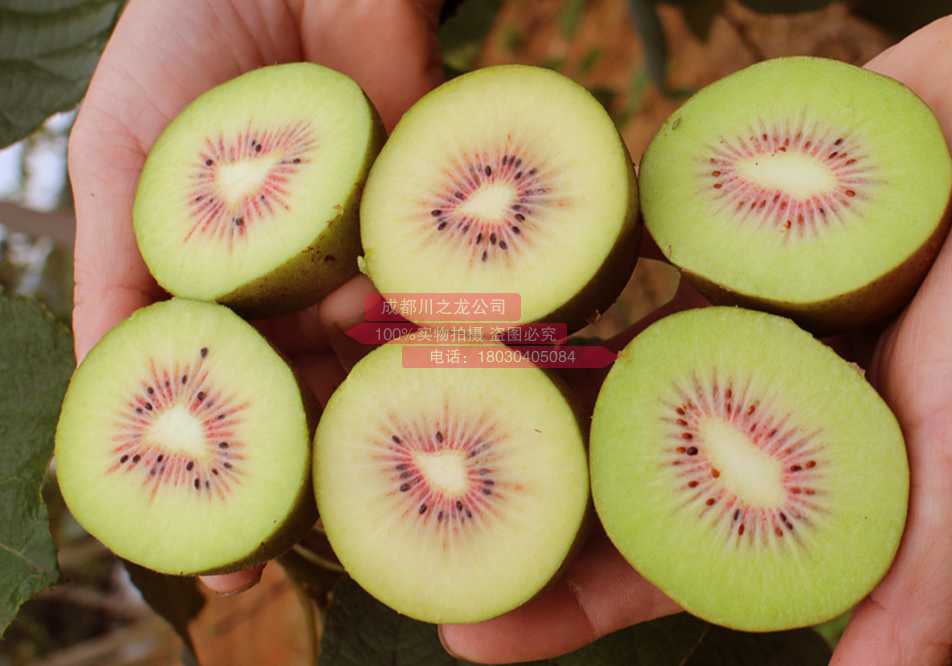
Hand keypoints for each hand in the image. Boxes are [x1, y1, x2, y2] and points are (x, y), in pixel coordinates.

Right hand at [68, 0, 444, 593]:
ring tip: (379, 404)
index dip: (229, 495)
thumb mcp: (124, 169)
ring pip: (385, 355)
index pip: (233, 413)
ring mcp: (371, 252)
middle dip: (323, 459)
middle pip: (317, 399)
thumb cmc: (181, 50)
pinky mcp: (433, 208)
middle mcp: (301, 288)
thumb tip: (111, 392)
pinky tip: (442, 343)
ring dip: (383, 388)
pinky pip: (446, 282)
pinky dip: (445, 317)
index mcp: (226, 294)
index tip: (232, 580)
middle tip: (330, 516)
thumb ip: (117, 277)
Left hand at [440, 2, 951, 662]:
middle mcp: (736, 383)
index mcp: (786, 458)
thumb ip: (919, 565)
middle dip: (500, 484)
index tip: (465, 634)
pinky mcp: (700, 213)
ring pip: (584, 346)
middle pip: (594, 454)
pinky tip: (467, 273)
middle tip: (386, 507)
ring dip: (497, 364)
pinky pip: (603, 240)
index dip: (567, 599)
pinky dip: (544, 255)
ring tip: (397, 381)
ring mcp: (713, 297)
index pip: (657, 549)